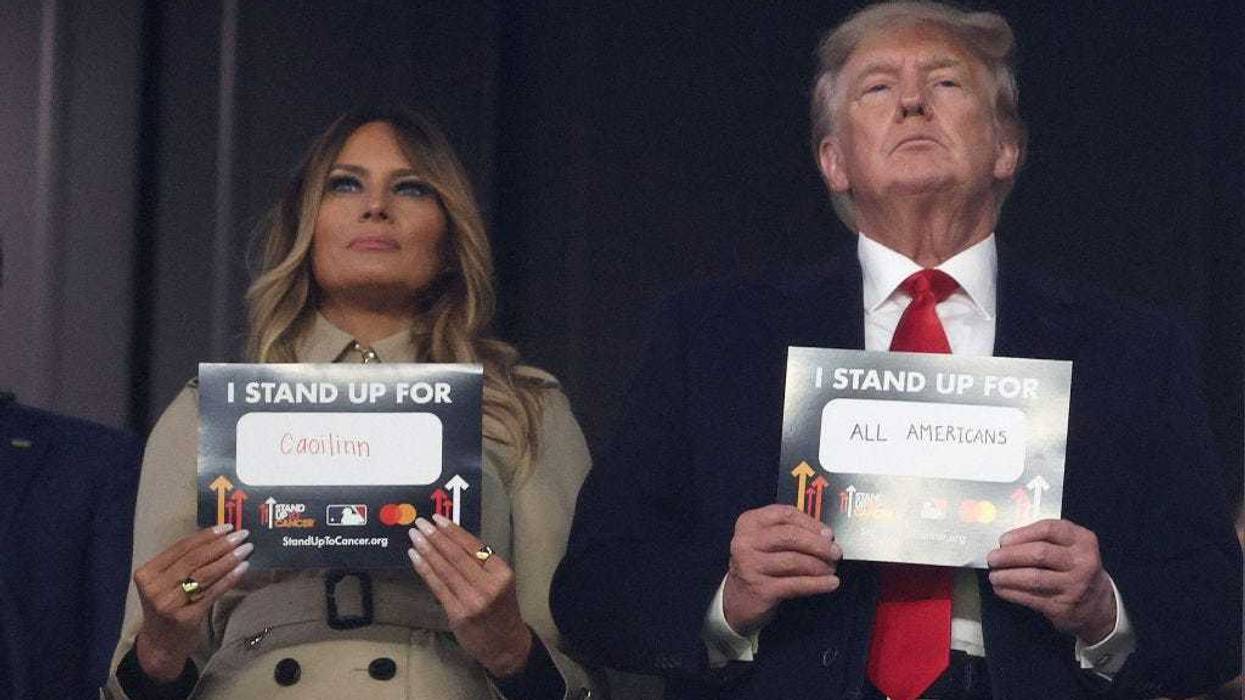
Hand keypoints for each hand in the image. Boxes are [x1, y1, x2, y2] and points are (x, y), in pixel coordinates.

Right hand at [133, 524, 251, 680]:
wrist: (160, 645)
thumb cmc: (167, 607)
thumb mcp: (165, 583)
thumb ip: (181, 563)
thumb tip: (218, 537)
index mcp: (146, 574)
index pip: (181, 548)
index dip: (206, 536)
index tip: (226, 527)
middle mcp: (155, 588)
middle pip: (194, 559)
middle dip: (221, 545)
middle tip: (242, 535)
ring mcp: (169, 604)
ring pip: (204, 574)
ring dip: (229, 559)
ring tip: (246, 549)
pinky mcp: (186, 617)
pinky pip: (212, 592)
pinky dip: (230, 578)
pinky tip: (243, 568)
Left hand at [407, 514, 532, 677]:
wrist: (506, 646)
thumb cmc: (502, 611)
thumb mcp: (501, 583)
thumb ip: (481, 565)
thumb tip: (451, 540)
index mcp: (501, 572)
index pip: (473, 545)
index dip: (453, 531)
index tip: (437, 519)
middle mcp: (488, 585)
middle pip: (456, 555)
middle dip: (436, 537)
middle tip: (420, 523)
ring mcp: (472, 600)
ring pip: (444, 569)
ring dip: (427, 550)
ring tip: (414, 536)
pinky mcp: (457, 613)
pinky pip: (437, 586)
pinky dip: (425, 570)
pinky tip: (415, 558)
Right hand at [722, 504, 840, 634]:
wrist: (738, 601)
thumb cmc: (760, 566)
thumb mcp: (767, 543)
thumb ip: (790, 532)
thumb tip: (826, 536)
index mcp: (749, 522)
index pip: (785, 514)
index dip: (811, 523)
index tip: (829, 534)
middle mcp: (745, 541)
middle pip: (790, 536)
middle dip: (818, 544)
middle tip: (836, 552)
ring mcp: (750, 565)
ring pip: (794, 560)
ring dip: (819, 565)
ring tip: (832, 569)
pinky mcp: (760, 588)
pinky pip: (796, 584)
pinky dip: (817, 584)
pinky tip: (831, 583)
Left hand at [987, 519, 1116, 643]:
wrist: (1097, 605)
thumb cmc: (1074, 568)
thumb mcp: (1071, 547)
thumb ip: (1046, 539)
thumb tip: (1005, 542)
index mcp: (1083, 540)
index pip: (1049, 529)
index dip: (1022, 534)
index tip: (1003, 540)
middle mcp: (1082, 562)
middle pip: (1039, 554)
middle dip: (1010, 556)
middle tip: (992, 558)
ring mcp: (1074, 586)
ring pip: (1033, 578)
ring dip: (1007, 576)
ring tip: (994, 575)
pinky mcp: (1063, 607)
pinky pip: (1030, 597)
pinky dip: (1011, 592)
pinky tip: (1001, 589)